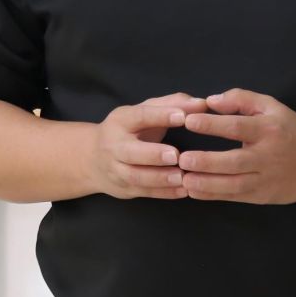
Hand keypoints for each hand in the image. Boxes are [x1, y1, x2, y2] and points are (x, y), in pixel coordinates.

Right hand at [84, 94, 200, 199]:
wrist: (93, 158)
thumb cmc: (130, 129)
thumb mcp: (145, 111)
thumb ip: (174, 104)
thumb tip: (202, 103)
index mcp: (121, 120)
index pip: (139, 116)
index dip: (160, 116)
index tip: (182, 117)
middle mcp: (114, 145)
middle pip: (131, 152)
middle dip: (153, 154)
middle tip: (175, 155)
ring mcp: (116, 169)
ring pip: (136, 176)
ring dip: (159, 178)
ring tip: (182, 177)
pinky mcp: (124, 189)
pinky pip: (144, 192)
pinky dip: (164, 193)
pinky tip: (183, 191)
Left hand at [178, 88, 295, 204]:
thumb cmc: (292, 130)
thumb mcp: (272, 106)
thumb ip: (241, 99)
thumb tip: (211, 101)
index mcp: (268, 129)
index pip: (237, 127)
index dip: (211, 124)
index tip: (189, 121)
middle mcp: (267, 156)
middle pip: (233, 161)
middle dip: (205, 161)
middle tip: (181, 158)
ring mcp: (265, 179)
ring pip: (232, 184)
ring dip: (205, 183)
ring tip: (182, 178)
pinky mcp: (262, 196)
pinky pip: (234, 197)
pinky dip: (212, 195)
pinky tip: (194, 191)